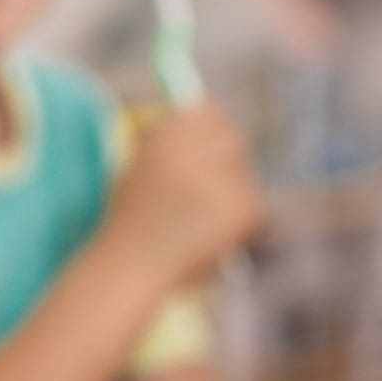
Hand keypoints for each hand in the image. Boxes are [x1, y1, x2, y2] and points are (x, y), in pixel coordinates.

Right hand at [103, 103, 262, 285]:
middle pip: (232, 138)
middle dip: (229, 157)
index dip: (213, 127)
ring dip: (232, 191)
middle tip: (221, 180)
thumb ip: (167, 140)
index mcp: (167, 138)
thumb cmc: (128, 223)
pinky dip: (240, 220)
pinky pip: (253, 202)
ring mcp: (221, 180)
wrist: (132, 268)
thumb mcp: (138, 169)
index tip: (215, 139)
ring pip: (244, 174)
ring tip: (200, 224)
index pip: (207, 113)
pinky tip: (212, 239)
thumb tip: (200, 112)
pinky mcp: (242, 208)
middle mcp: (196, 153)